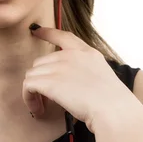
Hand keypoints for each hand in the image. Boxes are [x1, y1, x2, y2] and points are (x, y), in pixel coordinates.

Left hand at [22, 24, 142, 132]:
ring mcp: (59, 67)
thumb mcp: (102, 76)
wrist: (113, 111)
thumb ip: (85, 71)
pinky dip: (28, 98)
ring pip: (32, 74)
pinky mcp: (49, 81)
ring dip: (33, 91)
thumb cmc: (112, 102)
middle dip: (41, 79)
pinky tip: (37, 109)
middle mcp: (71, 56)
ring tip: (42, 106)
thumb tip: (68, 82)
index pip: (63, 36)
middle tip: (46, 98)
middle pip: (41, 62)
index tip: (35, 30)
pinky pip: (28, 85)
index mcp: (87, 53)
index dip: (47, 33)